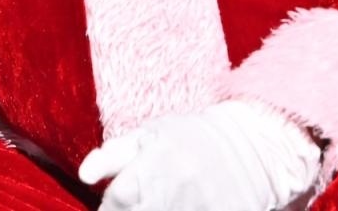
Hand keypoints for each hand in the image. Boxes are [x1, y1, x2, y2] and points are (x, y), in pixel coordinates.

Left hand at [78, 99, 320, 210]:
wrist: (254, 144)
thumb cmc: (193, 138)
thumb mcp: (150, 134)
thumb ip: (113, 156)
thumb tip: (83, 176)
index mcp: (152, 170)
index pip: (115, 205)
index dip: (108, 210)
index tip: (111, 207)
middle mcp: (174, 195)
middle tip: (135, 205)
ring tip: (156, 204)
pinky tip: (180, 208)